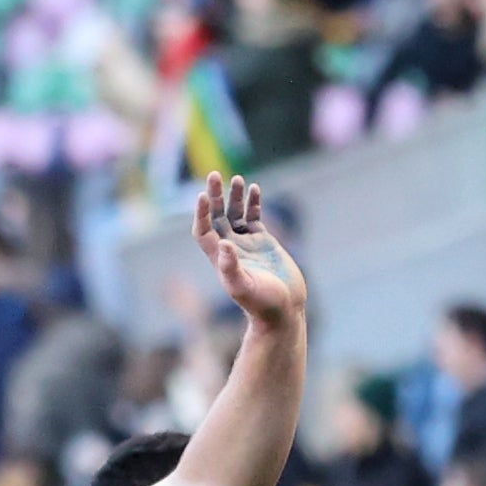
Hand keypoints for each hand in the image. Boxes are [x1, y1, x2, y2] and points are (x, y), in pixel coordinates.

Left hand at [191, 173, 305, 331]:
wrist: (284, 310)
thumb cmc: (263, 304)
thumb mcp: (244, 287)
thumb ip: (231, 268)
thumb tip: (224, 244)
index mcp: (220, 258)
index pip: (203, 230)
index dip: (201, 213)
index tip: (203, 195)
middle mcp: (229, 249)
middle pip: (216, 217)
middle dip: (215, 196)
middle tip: (213, 174)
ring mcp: (246, 244)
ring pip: (235, 214)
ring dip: (234, 197)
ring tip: (236, 178)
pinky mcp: (264, 242)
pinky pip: (254, 217)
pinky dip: (253, 204)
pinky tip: (254, 189)